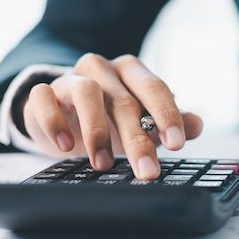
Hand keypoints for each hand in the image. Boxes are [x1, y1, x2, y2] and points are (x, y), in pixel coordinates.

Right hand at [20, 53, 203, 179]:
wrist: (62, 115)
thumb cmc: (110, 118)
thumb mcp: (142, 121)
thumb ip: (170, 122)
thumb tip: (196, 125)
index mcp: (132, 71)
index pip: (155, 88)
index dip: (167, 115)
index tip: (177, 144)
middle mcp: (103, 68)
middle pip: (124, 99)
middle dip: (137, 139)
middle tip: (147, 170)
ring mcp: (71, 77)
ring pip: (86, 92)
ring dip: (96, 130)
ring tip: (103, 163)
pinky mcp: (43, 92)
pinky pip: (43, 98)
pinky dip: (54, 121)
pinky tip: (65, 146)